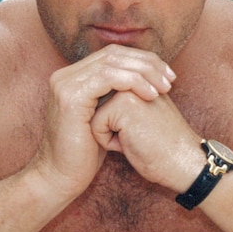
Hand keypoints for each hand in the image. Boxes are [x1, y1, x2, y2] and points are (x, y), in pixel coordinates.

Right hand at [31, 44, 175, 197]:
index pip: (112, 54)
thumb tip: (144, 79)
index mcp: (72, 76)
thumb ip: (114, 95)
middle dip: (147, 63)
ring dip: (144, 72)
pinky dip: (133, 82)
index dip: (142, 60)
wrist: (61, 177)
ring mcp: (65, 84)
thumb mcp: (103, 117)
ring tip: (164, 87)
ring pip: (113, 62)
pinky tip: (150, 94)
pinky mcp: (71, 96)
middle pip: (113, 53)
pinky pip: (108, 78)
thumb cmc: (85, 153)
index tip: (167, 74)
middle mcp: (65, 75)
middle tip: (171, 78)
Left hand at [90, 90, 204, 192]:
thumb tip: (94, 101)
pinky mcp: (122, 104)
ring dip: (108, 133)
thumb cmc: (162, 146)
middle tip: (140, 135)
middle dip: (110, 126)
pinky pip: (96, 126)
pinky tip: (131, 143)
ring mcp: (128, 89)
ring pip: (94, 115)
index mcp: (140, 78)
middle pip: (96, 106)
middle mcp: (133, 79)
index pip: (104, 100)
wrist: (183, 162)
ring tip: (135, 137)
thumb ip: (124, 100)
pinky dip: (108, 142)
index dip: (115, 124)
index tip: (142, 130)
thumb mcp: (143, 114)